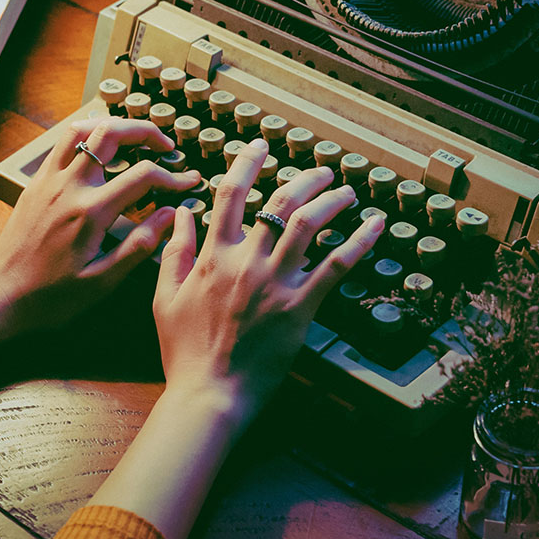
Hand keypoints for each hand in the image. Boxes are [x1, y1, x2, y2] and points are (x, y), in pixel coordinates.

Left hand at [0, 117, 199, 330]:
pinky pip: (62, 144)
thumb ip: (140, 245)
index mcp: (90, 212)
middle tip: (165, 144)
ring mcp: (48, 181)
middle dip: (144, 131)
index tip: (189, 181)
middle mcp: (68, 187)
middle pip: (110, 133)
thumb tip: (169, 215)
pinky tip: (100, 152)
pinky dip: (87, 137)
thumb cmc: (51, 296)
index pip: (143, 176)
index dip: (173, 176)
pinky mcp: (36, 184)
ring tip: (134, 138)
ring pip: (82, 129)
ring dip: (112, 126)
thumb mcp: (102, 281)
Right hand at [153, 139, 384, 426]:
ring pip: (308, 226)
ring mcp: (275, 283)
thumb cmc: (184, 350)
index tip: (260, 145)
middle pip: (280, 203)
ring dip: (331, 200)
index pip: (230, 194)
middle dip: (304, 178)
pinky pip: (334, 268)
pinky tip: (373, 225)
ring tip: (347, 189)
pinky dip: (357, 243)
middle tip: (322, 169)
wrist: (208, 393)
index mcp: (213, 255)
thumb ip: (174, 251)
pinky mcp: (300, 308)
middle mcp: (247, 261)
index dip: (246, 163)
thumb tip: (181, 213)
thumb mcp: (164, 296)